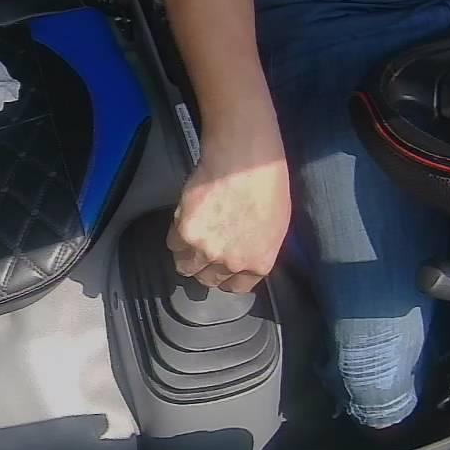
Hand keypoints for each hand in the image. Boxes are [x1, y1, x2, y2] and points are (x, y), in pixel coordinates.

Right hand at [167, 122, 290, 292]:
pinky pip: (173, 243)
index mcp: (258, 263)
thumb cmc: (267, 184)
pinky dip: (176, 234)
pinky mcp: (185, 233)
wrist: (244, 161)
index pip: (236, 287)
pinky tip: (186, 220)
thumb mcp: (275, 225)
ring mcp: (206, 250)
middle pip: (208, 280)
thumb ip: (257, 249)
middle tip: (205, 250)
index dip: (227, 277)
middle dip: (206, 268)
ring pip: (185, 266)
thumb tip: (243, 255)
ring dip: (187, 255)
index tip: (221, 268)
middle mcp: (231, 262)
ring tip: (192, 237)